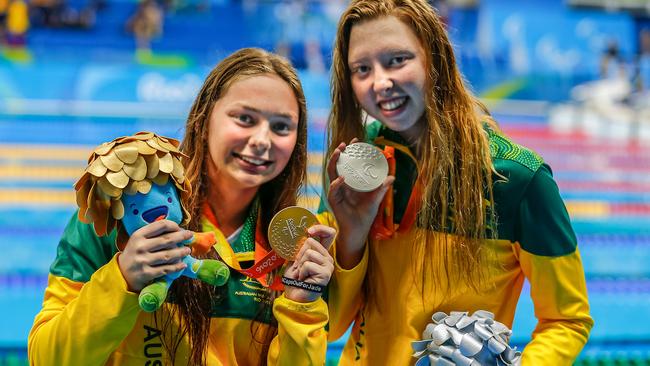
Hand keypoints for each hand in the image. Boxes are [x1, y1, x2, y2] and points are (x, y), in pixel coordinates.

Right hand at [117, 220, 192, 291]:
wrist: (122, 272)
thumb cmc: (136, 252)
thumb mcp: (139, 239)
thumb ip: (154, 233)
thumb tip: (178, 229)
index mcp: (138, 235)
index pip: (160, 225)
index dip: (174, 225)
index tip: (180, 228)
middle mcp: (140, 247)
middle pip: (166, 240)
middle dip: (181, 237)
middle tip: (190, 236)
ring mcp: (143, 261)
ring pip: (168, 255)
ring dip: (181, 252)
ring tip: (188, 250)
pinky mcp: (146, 274)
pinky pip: (166, 269)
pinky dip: (176, 267)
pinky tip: (183, 264)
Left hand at [283, 224, 335, 302]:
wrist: (295, 297)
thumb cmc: (295, 280)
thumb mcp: (295, 260)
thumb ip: (300, 248)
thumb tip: (301, 235)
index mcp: (322, 253)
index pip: (329, 233)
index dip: (320, 228)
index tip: (309, 231)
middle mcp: (328, 258)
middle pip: (311, 242)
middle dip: (299, 254)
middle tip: (299, 268)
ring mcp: (328, 266)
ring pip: (308, 253)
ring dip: (299, 265)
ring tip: (301, 275)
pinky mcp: (325, 274)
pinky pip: (308, 264)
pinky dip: (301, 272)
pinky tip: (304, 280)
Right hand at [327, 139, 393, 267]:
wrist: (359, 229)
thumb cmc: (366, 213)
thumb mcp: (376, 198)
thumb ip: (382, 188)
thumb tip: (392, 177)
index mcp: (351, 181)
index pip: (349, 163)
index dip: (351, 152)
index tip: (355, 141)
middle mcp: (342, 184)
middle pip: (337, 164)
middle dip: (339, 153)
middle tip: (344, 144)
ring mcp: (336, 191)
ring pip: (331, 173)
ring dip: (334, 162)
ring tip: (339, 153)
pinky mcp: (334, 200)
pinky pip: (333, 190)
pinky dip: (336, 183)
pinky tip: (342, 178)